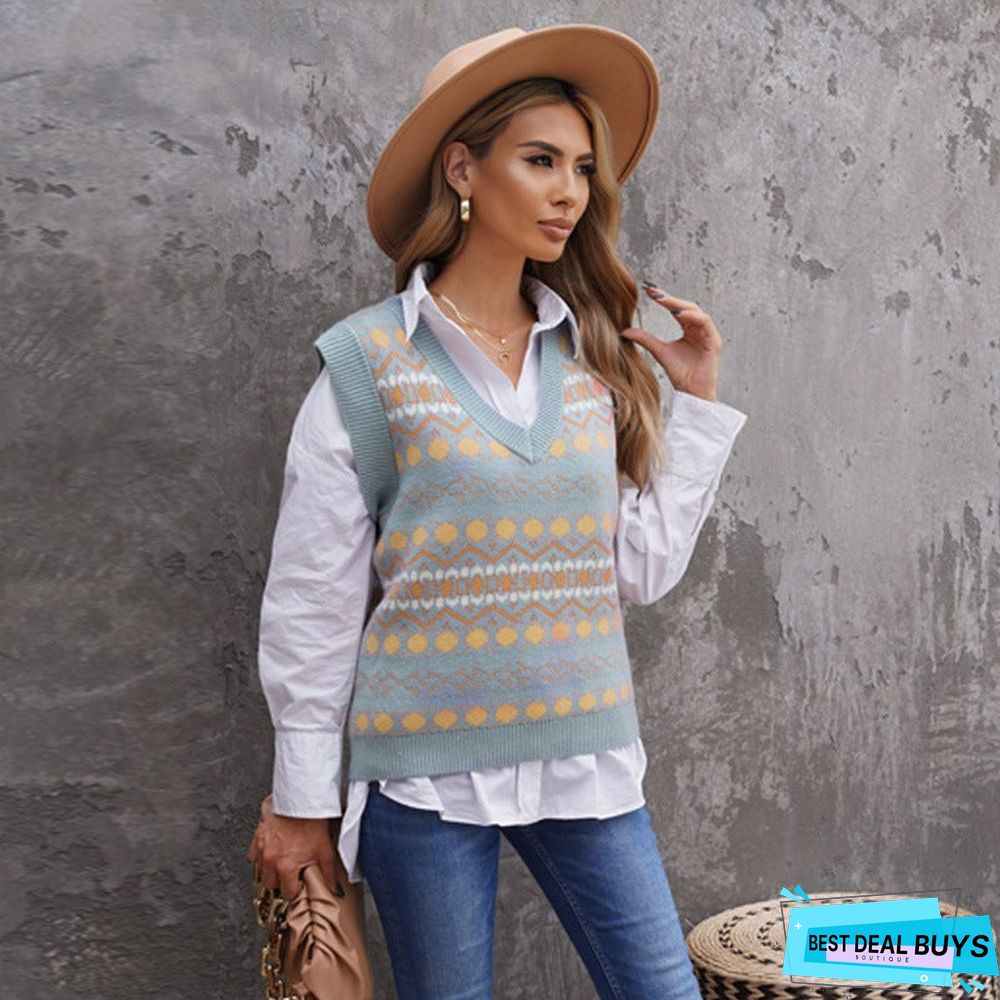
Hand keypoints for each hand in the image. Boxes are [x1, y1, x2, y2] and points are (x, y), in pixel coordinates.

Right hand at [247, 810, 338, 900]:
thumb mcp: (325, 850)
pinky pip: (253, 855)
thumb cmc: (313, 821)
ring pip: (260, 871)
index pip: (287, 893)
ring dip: (270, 870)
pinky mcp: (258, 836)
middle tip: (291, 873)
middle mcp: (271, 859)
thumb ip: (328, 873)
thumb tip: (332, 888)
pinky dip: (261, 856)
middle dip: (280, 882)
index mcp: (286, 866)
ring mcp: (262, 847)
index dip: (295, 890)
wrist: (303, 799)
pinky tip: (272, 851)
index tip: (299, 884)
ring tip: (282, 862)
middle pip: (270, 884)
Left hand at [619, 284, 723, 401]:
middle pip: (687, 307)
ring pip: (696, 312)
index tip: (649, 290)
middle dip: (671, 298)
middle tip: (654, 292)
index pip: (677, 309)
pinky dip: (693, 317)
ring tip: (665, 302)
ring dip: (681, 305)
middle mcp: (699, 329)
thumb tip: (625, 331)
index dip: (664, 299)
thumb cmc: (679, 374)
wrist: (690, 392)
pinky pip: (705, 323)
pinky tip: (679, 314)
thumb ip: (645, 339)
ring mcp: (708, 334)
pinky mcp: (714, 341)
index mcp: (689, 329)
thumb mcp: (659, 351)